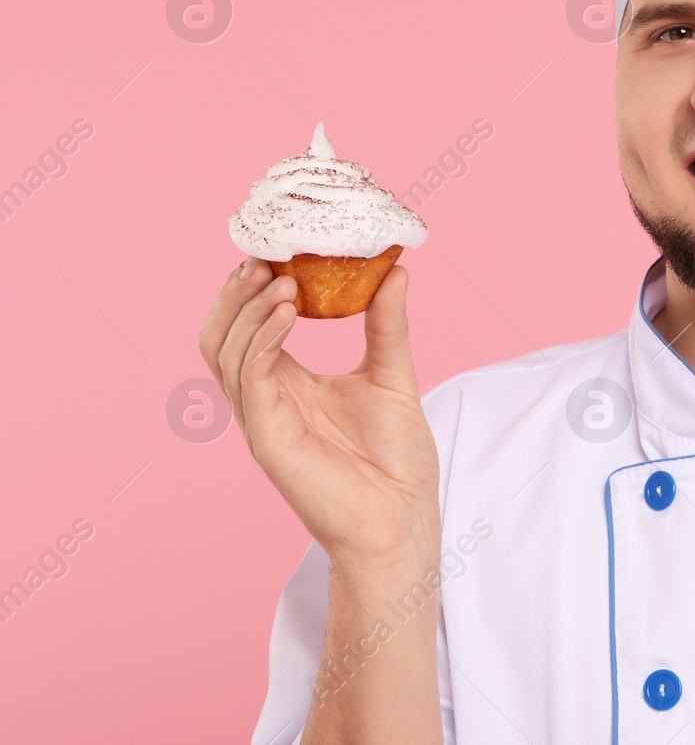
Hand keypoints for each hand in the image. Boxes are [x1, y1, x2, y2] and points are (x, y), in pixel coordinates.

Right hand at [197, 258, 440, 569]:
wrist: (403, 517)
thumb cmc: (396, 458)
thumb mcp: (393, 374)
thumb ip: (387, 324)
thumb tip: (396, 269)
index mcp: (288, 381)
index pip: (250, 324)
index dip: (253, 285)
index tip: (278, 246)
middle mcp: (266, 398)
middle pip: (222, 333)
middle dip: (236, 291)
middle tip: (264, 254)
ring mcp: (261, 418)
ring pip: (225, 351)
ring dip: (248, 309)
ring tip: (281, 280)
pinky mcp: (267, 438)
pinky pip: (249, 379)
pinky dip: (261, 339)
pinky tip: (286, 312)